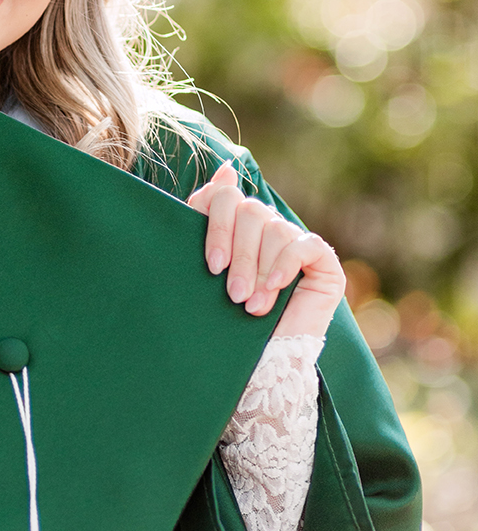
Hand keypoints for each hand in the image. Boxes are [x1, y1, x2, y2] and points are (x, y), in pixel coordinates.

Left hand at [186, 163, 345, 339]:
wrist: (261, 363)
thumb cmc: (227, 318)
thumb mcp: (208, 266)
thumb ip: (209, 213)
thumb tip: (226, 167)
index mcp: (237, 224)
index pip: (226, 196)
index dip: (217, 225)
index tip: (212, 264)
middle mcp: (268, 227)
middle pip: (251, 212)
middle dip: (240, 255)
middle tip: (233, 294)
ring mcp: (296, 242)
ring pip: (275, 229)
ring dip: (260, 271)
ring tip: (252, 306)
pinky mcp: (322, 261)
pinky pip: (303, 244)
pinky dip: (286, 263)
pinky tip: (276, 287)